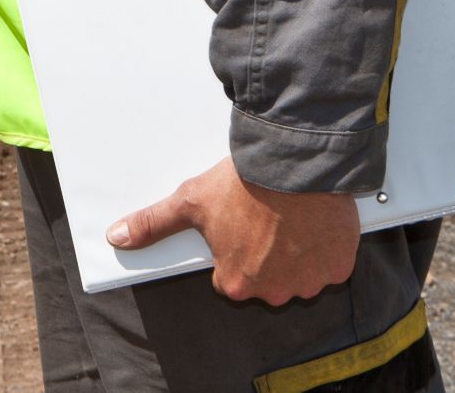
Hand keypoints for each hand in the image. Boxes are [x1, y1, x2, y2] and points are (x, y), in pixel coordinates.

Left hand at [107, 159, 359, 304]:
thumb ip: (153, 224)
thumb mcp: (190, 201)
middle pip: (266, 279)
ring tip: (290, 216)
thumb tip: (115, 237)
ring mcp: (309, 281)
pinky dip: (326, 247)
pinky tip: (314, 221)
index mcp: (236, 283)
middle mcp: (274, 292)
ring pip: (300, 274)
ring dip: (297, 253)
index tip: (240, 225)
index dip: (234, 249)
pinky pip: (331, 264)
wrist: (295, 162)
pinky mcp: (339, 267)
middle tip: (265, 218)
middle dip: (266, 254)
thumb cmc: (244, 182)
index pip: (230, 277)